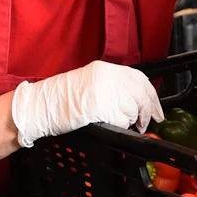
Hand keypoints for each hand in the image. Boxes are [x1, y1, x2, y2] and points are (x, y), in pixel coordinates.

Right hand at [10, 60, 163, 147]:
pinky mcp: (100, 108)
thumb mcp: (89, 82)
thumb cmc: (60, 99)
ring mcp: (104, 92)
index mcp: (105, 69)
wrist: (38, 107)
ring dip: (130, 121)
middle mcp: (107, 78)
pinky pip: (121, 121)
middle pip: (140, 95)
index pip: (139, 79)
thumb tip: (137, 99)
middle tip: (145, 123)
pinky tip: (110, 124)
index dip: (152, 96)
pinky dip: (120, 127)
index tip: (158, 110)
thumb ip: (113, 85)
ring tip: (119, 122)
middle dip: (147, 112)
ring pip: (132, 110)